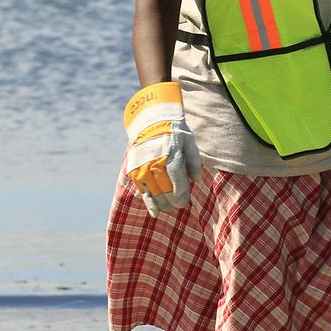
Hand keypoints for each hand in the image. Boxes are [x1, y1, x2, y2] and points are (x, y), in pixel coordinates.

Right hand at [122, 82, 201, 216]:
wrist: (151, 119)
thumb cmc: (174, 131)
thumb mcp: (189, 142)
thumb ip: (194, 162)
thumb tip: (196, 181)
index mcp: (171, 158)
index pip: (177, 186)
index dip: (181, 198)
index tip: (184, 202)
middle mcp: (155, 164)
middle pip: (165, 192)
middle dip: (172, 202)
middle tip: (177, 206)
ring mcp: (143, 167)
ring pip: (153, 193)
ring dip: (161, 204)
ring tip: (167, 208)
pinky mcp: (134, 169)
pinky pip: (141, 189)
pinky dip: (148, 202)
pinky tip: (154, 211)